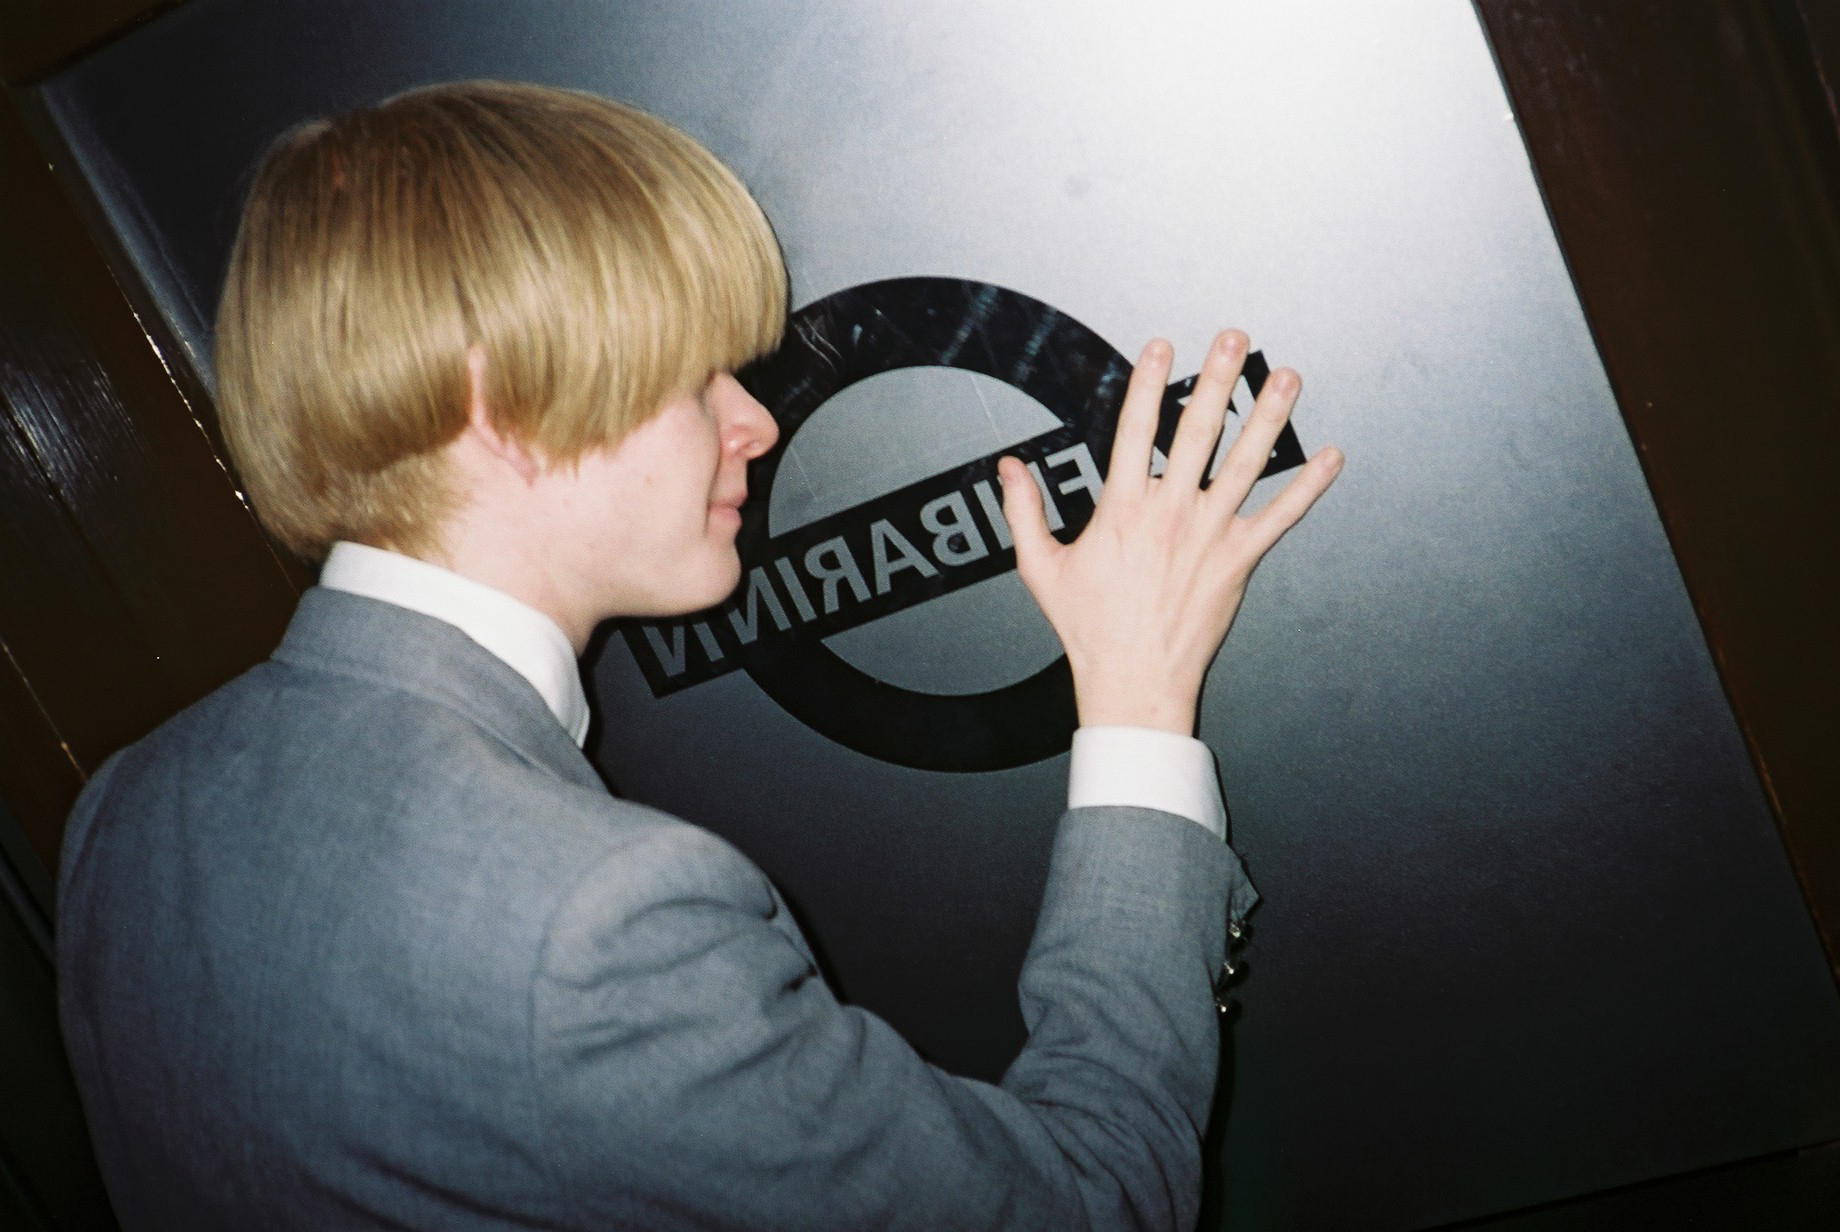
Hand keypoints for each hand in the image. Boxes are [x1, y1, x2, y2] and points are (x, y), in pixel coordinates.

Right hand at [998, 330, 1340, 734]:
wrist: (1135, 680)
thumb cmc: (1090, 629)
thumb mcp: (1041, 568)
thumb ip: (1024, 511)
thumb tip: (1009, 470)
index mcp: (1123, 509)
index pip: (1137, 429)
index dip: (1151, 383)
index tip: (1163, 347)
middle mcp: (1171, 513)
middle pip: (1199, 431)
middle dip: (1219, 378)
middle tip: (1234, 340)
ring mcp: (1210, 535)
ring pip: (1246, 463)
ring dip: (1269, 415)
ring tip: (1286, 378)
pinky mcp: (1239, 561)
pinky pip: (1281, 517)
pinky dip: (1308, 487)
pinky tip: (1330, 459)